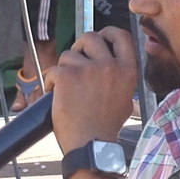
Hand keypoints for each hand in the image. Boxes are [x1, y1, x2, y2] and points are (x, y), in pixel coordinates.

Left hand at [44, 28, 137, 153]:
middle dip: (80, 48)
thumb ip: (120, 79)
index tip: (100, 38)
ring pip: (68, 54)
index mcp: (127, 70)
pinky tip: (57, 96)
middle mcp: (110, 65)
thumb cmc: (106, 127)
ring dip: (64, 68)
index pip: (120, 36)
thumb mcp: (126, 100)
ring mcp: (88, 69)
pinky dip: (52, 82)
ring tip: (67, 88)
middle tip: (75, 63)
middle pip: (90, 38)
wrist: (91, 145)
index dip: (108, 33)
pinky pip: (54, 70)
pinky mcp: (67, 76)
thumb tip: (111, 65)